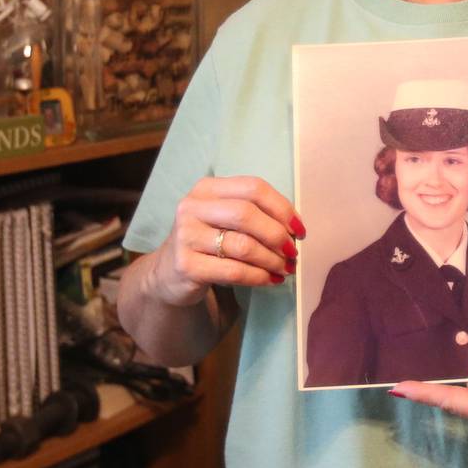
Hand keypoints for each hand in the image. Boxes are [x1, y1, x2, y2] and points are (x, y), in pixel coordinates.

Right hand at [144, 176, 303, 307]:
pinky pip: (234, 271)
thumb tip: (294, 228)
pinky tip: (270, 280)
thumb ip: (254, 213)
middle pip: (247, 214)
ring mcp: (186, 236)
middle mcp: (192, 207)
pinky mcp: (186, 266)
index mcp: (207, 188)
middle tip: (293, 252)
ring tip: (285, 268)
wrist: (168, 273)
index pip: (253, 188)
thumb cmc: (207, 241)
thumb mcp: (224, 217)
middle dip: (278, 235)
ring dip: (272, 260)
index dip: (282, 208)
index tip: (299, 229)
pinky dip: (259, 277)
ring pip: (243, 246)